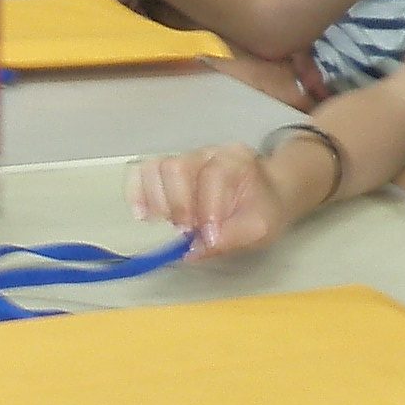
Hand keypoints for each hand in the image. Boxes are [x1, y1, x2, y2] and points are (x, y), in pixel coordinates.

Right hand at [127, 141, 300, 257]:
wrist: (267, 193)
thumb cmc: (262, 209)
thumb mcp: (259, 228)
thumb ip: (230, 239)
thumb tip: (192, 251)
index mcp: (237, 160)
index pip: (214, 175)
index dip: (207, 210)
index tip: (207, 238)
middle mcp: (208, 153)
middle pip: (178, 167)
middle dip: (178, 204)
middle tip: (186, 231)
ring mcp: (186, 158)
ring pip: (156, 168)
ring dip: (157, 201)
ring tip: (167, 223)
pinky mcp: (169, 169)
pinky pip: (143, 172)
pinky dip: (137, 192)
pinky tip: (142, 214)